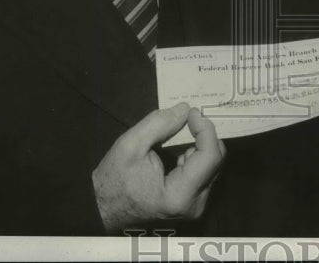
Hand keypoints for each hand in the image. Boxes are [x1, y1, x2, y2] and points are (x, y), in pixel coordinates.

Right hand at [93, 103, 224, 232]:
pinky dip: (194, 155)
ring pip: (211, 165)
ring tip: (182, 130)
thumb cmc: (113, 181)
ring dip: (199, 144)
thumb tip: (185, 110)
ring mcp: (195, 206)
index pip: (210, 156)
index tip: (193, 113)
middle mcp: (194, 205)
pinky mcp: (192, 203)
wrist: (103, 209)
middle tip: (188, 117)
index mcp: (179, 196)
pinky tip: (179, 147)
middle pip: (215, 160)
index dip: (205, 129)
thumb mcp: (130, 146)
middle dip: (203, 135)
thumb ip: (159, 124)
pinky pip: (203, 172)